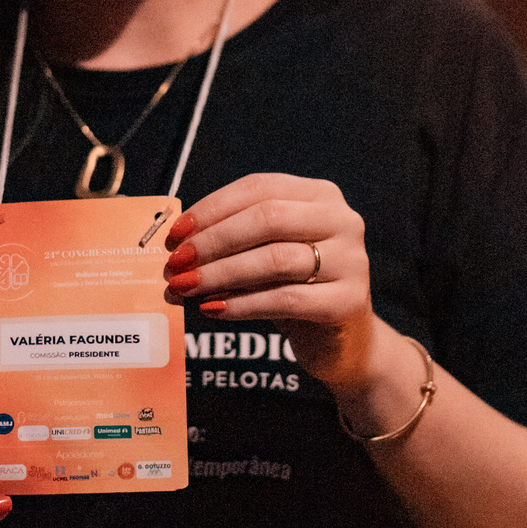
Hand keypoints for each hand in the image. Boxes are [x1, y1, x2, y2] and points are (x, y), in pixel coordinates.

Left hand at [163, 173, 377, 394]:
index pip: (259, 188)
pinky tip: (212, 309)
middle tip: (176, 263)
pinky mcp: (348, 301)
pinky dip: (242, 304)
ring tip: (185, 287)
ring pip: (275, 259)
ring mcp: (351, 260)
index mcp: (319, 195)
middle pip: (267, 219)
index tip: (175, 234)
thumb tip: (178, 244)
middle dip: (213, 241)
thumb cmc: (293, 287)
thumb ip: (232, 241)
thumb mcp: (264, 254)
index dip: (212, 208)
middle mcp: (342, 220)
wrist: (340, 339)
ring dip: (220, 273)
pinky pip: (285, 300)